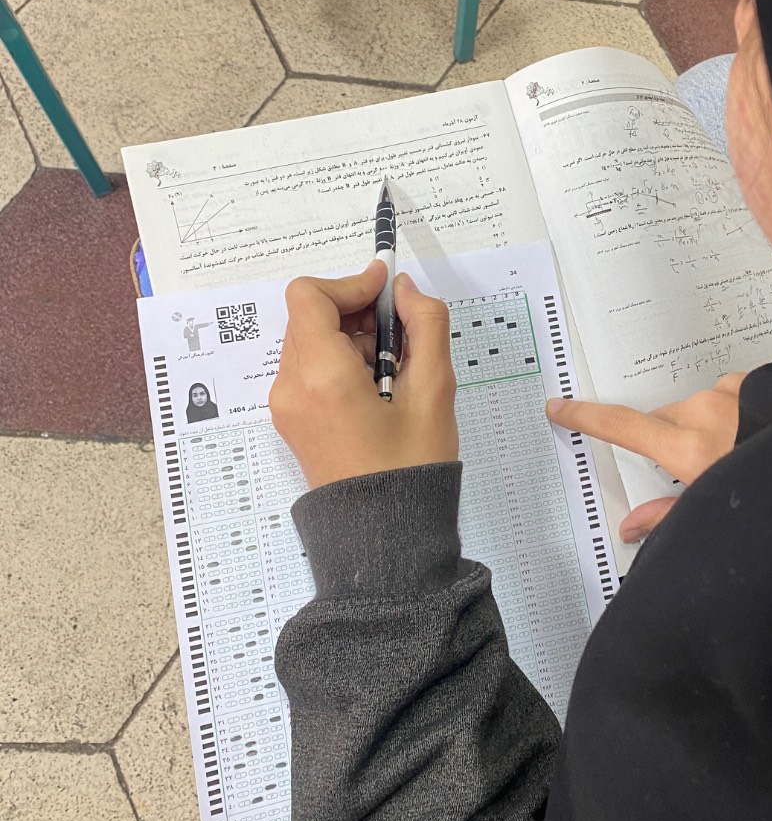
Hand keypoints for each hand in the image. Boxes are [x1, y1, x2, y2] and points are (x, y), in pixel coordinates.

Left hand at [270, 261, 457, 489]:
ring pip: (310, 342)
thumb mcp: (434, 391)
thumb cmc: (411, 468)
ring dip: (350, 338)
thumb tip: (405, 290)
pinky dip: (340, 362)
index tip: (386, 291)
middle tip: (400, 335)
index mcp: (321, 376)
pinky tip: (377, 388)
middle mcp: (292, 388)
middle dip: (355, 313)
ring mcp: (287, 406)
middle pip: (311, 317)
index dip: (350, 283)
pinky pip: (309, 370)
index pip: (309, 296)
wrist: (384, 537)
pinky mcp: (293, 420)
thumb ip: (425, 326)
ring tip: (393, 371)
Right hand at [546, 374, 744, 542]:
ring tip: (738, 457)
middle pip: (663, 421)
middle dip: (666, 441)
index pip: (622, 427)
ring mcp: (733, 392)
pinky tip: (757, 436)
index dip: (585, 417)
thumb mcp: (718, 511)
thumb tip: (627, 528)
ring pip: (700, 409)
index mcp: (688, 447)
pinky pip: (731, 396)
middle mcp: (705, 411)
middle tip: (690, 472)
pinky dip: (732, 413)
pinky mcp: (758, 382)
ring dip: (705, 428)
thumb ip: (669, 518)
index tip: (557, 406)